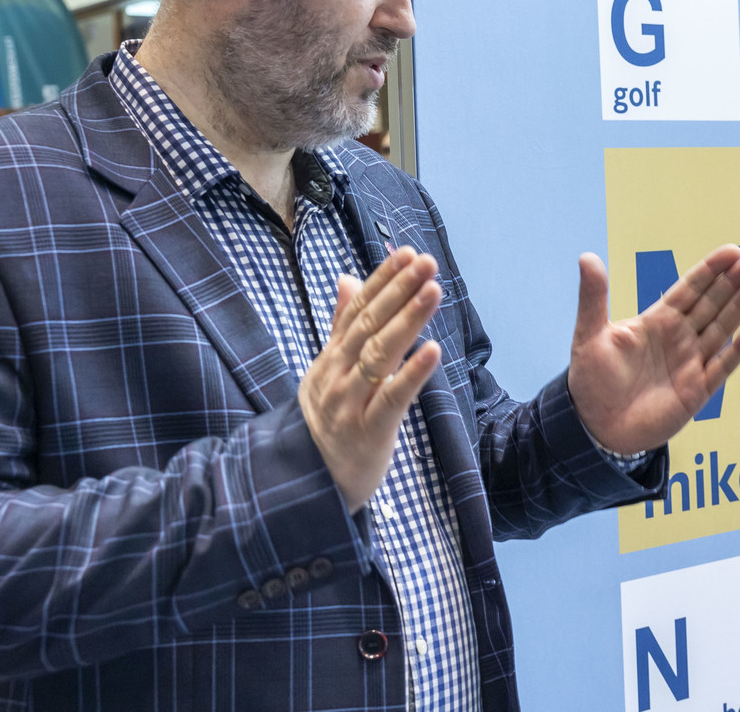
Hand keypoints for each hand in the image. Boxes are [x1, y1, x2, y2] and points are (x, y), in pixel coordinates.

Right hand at [297, 247, 443, 512]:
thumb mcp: (329, 372)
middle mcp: (336, 375)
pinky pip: (392, 399)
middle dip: (398, 291)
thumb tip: (346, 278)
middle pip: (369, 326)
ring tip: (433, 291)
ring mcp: (349, 404)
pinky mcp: (368, 433)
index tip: (407, 253)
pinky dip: (413, 374)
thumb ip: (341, 325)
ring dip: (408, 321)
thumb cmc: (329, 423)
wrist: (306, 486)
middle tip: (426, 262)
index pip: (357, 310)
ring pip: (380, 356)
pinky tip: (434, 350)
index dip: (382, 280)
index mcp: (330, 358)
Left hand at [567, 244, 739, 454]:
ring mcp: (690, 363)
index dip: (710, 270)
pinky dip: (738, 349)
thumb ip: (593, 297)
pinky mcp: (697, 390)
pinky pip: (722, 366)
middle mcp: (679, 338)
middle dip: (732, 282)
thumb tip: (586, 257)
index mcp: (657, 321)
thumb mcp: (589, 335)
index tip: (732, 251)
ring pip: (721, 329)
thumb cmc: (592, 380)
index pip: (689, 289)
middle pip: (711, 304)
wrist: (595, 427)